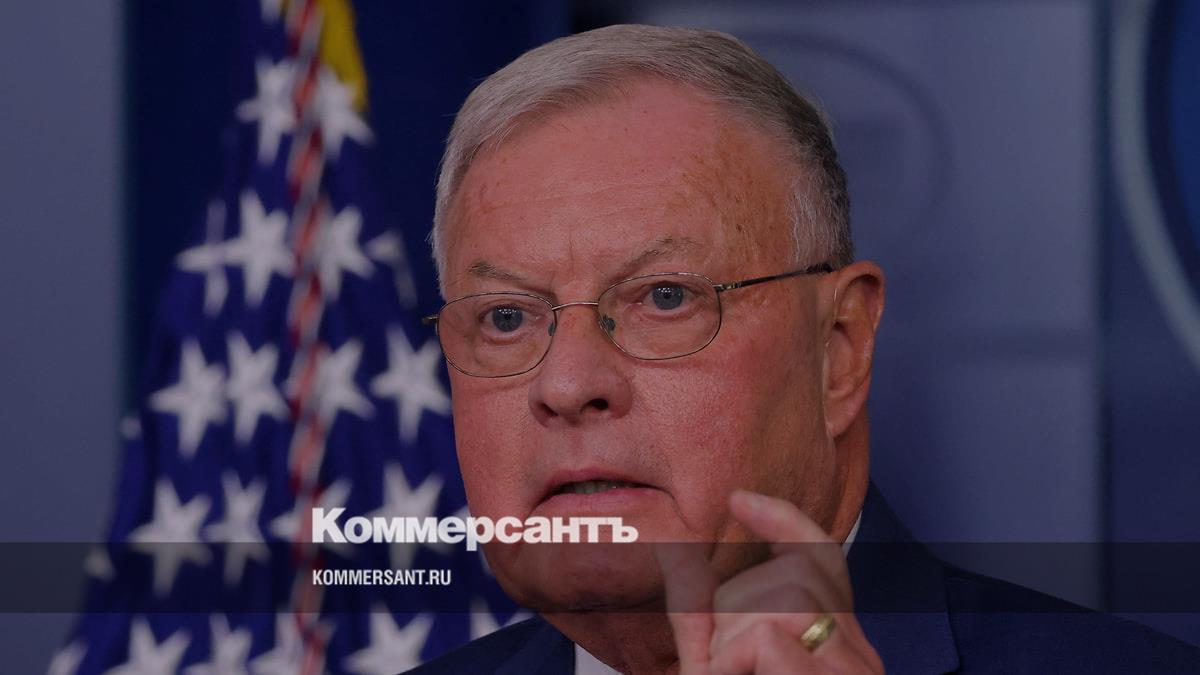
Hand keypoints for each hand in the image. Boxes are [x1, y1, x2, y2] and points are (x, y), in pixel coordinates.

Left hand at [654, 490, 883, 673]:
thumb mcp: (715, 668)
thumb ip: (700, 615)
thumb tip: (677, 552)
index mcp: (838, 649)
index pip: (825, 562)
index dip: (786, 522)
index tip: (741, 501)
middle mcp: (859, 659)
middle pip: (794, 577)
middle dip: (737, 611)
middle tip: (727, 670)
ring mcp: (853, 673)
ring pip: (779, 601)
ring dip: (732, 645)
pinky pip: (767, 636)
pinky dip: (731, 662)